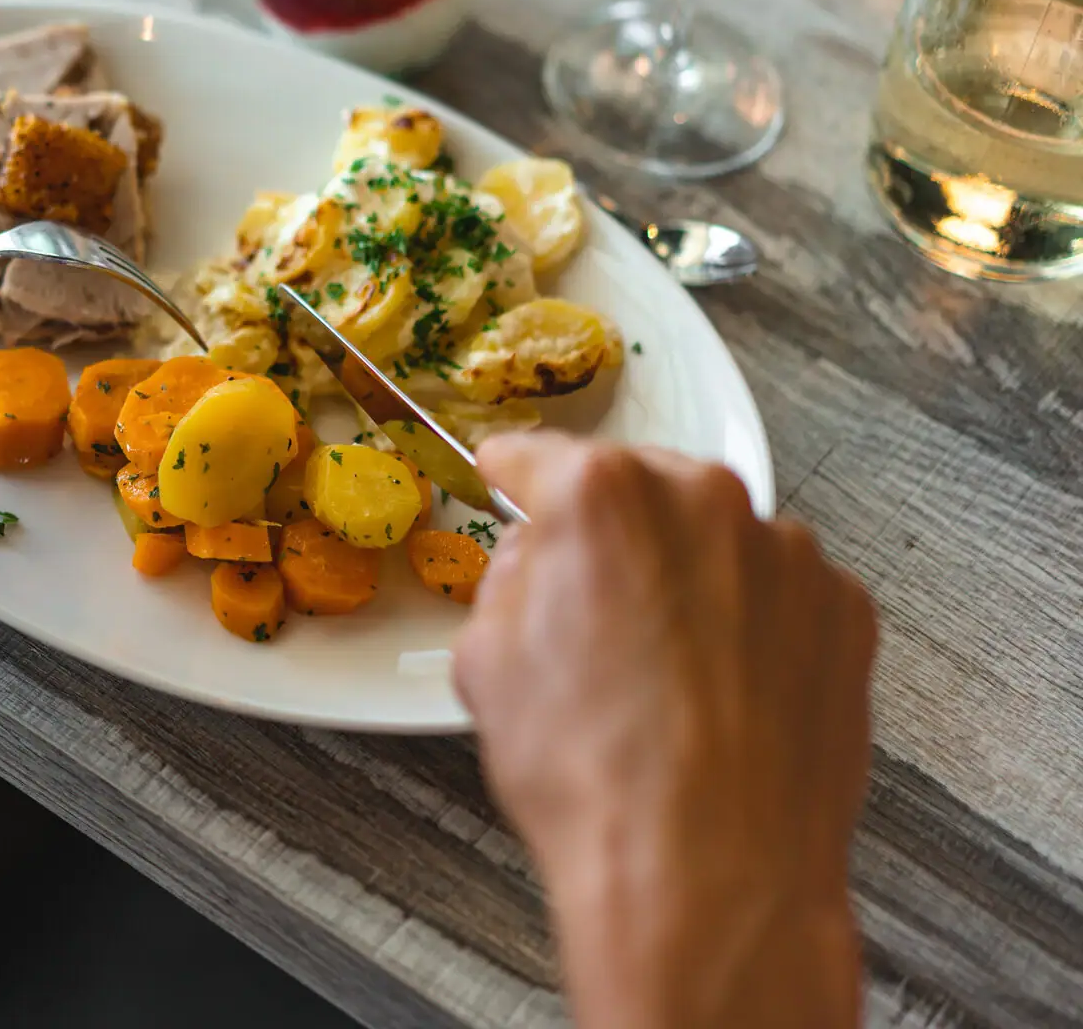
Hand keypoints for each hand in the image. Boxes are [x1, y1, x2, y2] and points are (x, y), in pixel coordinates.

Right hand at [454, 434, 876, 1028]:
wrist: (707, 874)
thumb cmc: (596, 778)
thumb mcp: (486, 663)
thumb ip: (508, 578)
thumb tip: (534, 560)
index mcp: (603, 496)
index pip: (540, 455)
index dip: (512, 472)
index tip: (508, 474)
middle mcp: (704, 503)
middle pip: (641, 488)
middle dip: (611, 535)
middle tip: (588, 609)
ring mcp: (787, 556)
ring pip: (716, 541)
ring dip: (686, 579)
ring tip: (660, 673)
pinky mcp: (844, 613)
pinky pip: (781, 594)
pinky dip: (750, 626)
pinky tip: (716, 693)